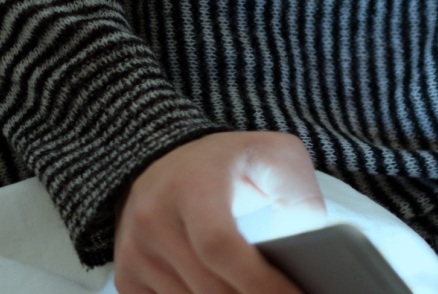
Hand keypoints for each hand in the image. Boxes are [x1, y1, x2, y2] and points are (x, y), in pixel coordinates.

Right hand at [113, 131, 326, 292]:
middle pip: (208, 287)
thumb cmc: (231, 161)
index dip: (260, 282)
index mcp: (193, 186)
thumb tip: (311, 254)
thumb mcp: (276, 157)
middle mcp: (154, 219)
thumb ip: (300, 199)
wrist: (167, 159)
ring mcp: (135, 252)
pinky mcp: (127, 276)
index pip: (220, 245)